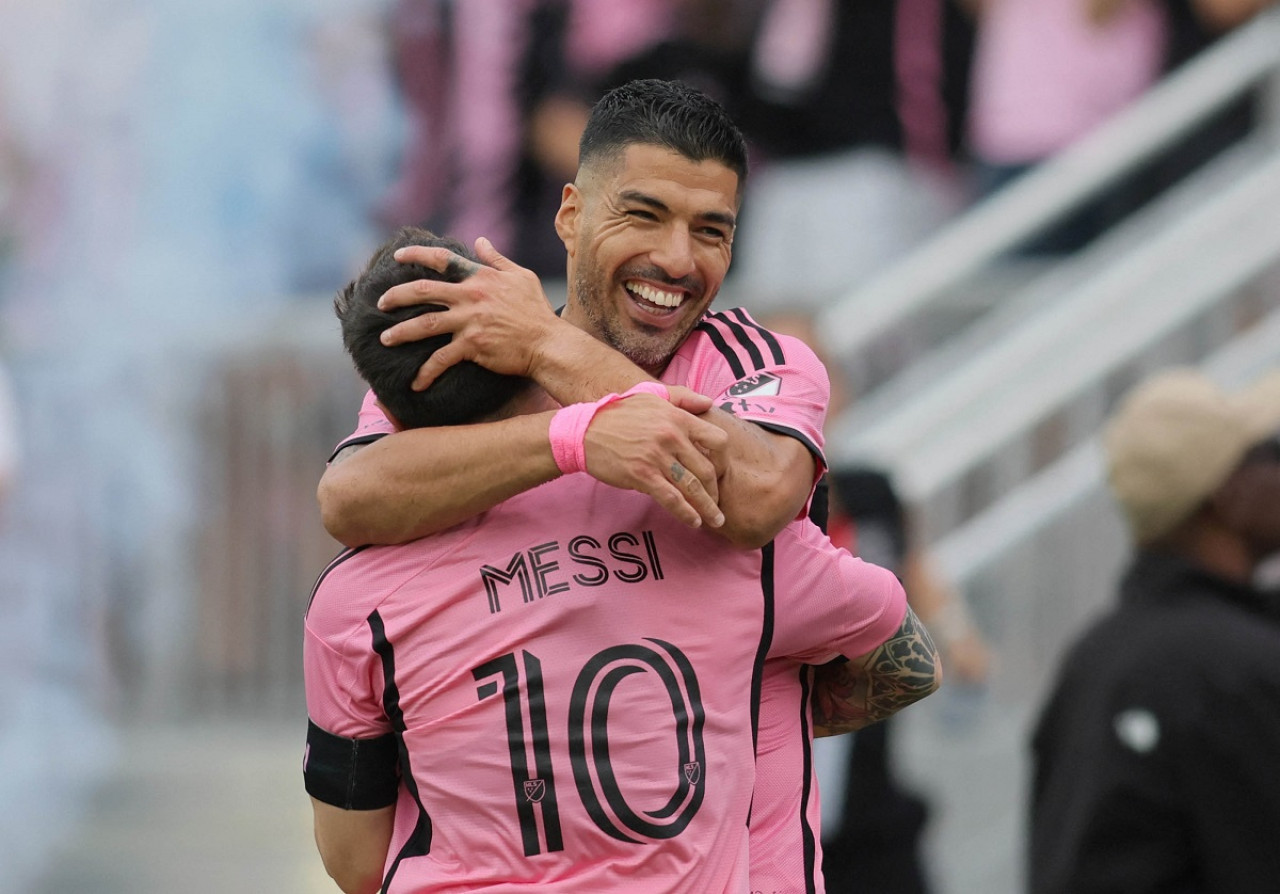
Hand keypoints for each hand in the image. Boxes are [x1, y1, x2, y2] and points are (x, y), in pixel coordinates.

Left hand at [377, 237, 565, 389]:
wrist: (547, 343)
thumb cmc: (537, 310)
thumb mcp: (521, 276)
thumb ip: (497, 259)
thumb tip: (481, 241)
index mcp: (480, 277)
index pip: (442, 259)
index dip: (417, 255)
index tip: (397, 257)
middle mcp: (470, 296)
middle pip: (422, 291)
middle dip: (396, 296)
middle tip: (381, 303)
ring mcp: (469, 322)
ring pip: (424, 324)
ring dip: (400, 332)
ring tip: (385, 339)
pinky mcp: (472, 346)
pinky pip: (441, 359)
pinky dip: (426, 373)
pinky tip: (416, 383)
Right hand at [582, 390, 727, 529]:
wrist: (584, 431)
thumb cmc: (618, 414)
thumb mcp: (651, 396)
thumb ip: (682, 397)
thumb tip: (709, 402)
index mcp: (677, 418)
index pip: (717, 440)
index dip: (723, 460)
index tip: (721, 473)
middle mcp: (671, 437)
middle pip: (707, 469)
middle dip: (716, 490)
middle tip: (717, 503)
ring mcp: (657, 457)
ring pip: (693, 487)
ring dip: (707, 507)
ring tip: (715, 520)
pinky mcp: (642, 475)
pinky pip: (671, 498)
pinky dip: (686, 513)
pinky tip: (694, 522)